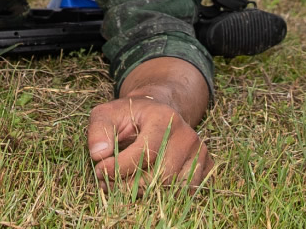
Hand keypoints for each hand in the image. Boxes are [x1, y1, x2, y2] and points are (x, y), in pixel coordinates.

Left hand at [86, 97, 209, 185]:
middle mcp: (187, 135)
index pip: (146, 153)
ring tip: (125, 184)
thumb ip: (99, 130)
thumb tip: (99, 155)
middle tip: (110, 182)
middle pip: (162, 175)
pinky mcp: (206, 165)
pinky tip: (145, 185)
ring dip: (146, 192)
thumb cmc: (129, 115)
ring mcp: (199, 151)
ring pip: (175, 187)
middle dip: (131, 184)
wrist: (157, 111)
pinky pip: (186, 191)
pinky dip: (164, 194)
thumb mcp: (107, 114)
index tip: (100, 171)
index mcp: (164, 118)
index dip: (120, 167)